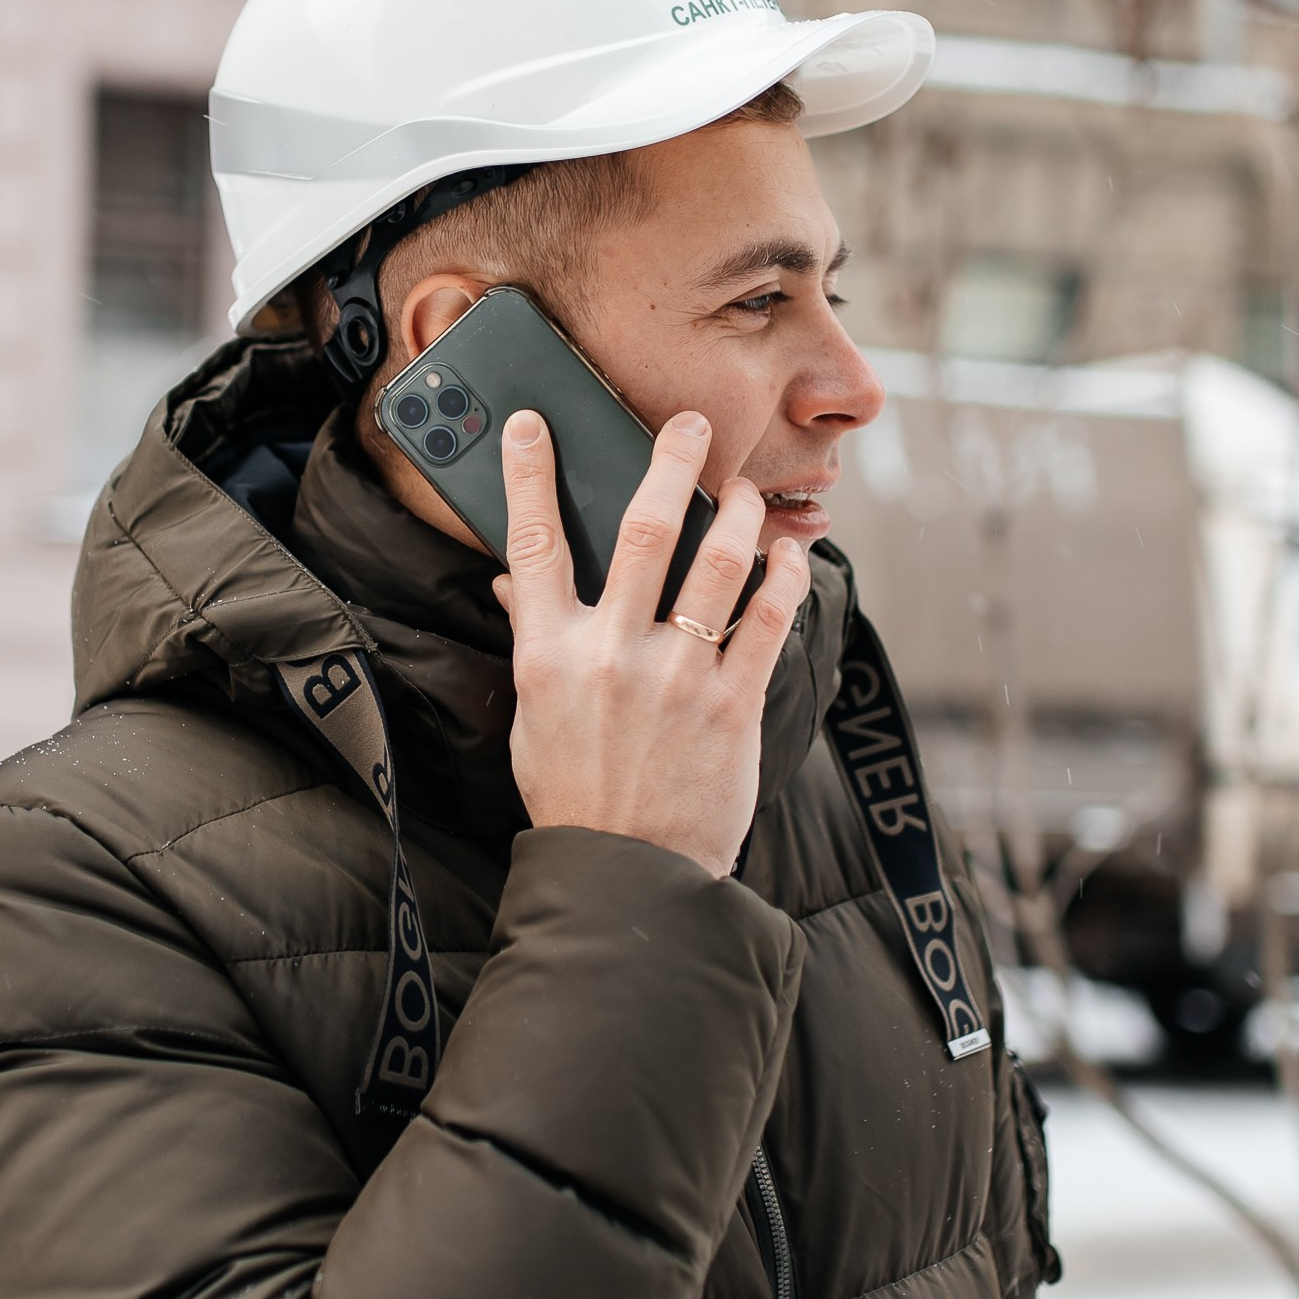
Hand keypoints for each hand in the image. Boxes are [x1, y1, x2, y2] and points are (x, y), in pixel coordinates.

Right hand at [494, 408, 807, 879]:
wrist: (628, 874)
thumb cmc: (576, 796)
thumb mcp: (535, 719)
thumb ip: (533, 643)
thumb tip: (510, 585)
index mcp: (550, 656)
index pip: (532, 545)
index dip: (529, 476)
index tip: (532, 423)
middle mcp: (612, 655)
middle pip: (642, 532)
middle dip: (668, 465)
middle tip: (691, 425)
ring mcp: (676, 678)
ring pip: (716, 565)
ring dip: (739, 513)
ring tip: (748, 490)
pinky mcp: (732, 705)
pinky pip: (766, 621)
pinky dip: (782, 578)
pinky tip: (788, 554)